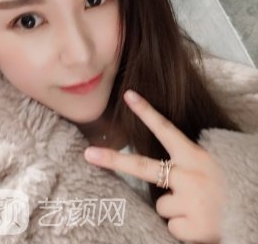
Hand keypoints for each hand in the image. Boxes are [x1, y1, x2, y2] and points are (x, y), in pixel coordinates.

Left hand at [84, 90, 224, 243]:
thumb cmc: (235, 186)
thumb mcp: (214, 165)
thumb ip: (190, 160)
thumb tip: (164, 165)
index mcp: (196, 156)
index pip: (166, 129)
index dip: (146, 112)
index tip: (128, 95)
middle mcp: (189, 176)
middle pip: (142, 166)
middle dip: (113, 160)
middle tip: (88, 154)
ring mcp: (189, 202)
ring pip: (161, 205)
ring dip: (175, 208)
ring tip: (198, 208)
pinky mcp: (192, 228)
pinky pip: (171, 227)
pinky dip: (183, 228)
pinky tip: (200, 224)